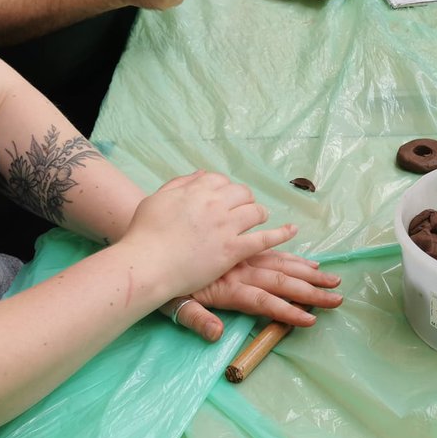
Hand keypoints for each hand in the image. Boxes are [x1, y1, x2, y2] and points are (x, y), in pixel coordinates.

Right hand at [119, 171, 295, 299]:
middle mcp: (215, 203)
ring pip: (254, 212)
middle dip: (244, 199)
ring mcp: (226, 226)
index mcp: (196, 189)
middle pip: (242, 193)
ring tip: (260, 219)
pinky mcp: (234, 249)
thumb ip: (179, 184)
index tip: (221, 198)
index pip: (220, 180)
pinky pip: (264, 239)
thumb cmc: (144, 234)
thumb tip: (200, 174)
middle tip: (242, 210)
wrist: (147, 263)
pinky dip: (281, 234)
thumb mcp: (157, 199)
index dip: (223, 189)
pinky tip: (292, 231)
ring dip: (259, 214)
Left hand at [167, 251, 343, 341]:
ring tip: (331, 279)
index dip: (287, 312)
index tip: (311, 320)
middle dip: (310, 291)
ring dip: (306, 272)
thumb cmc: (161, 282)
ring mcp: (240, 258)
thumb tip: (217, 334)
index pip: (263, 301)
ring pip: (279, 264)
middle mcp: (239, 270)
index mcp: (226, 287)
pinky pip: (269, 250)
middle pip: (280, 281)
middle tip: (338, 298)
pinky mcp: (238, 249)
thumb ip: (196, 319)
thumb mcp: (173, 304)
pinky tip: (308, 261)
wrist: (149, 246)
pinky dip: (291, 255)